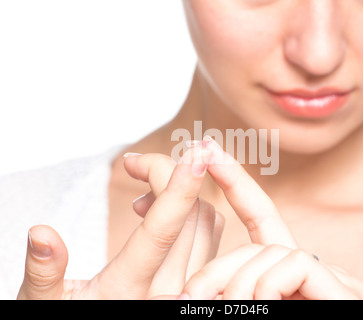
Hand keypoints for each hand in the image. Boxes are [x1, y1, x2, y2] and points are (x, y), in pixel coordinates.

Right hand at [17, 145, 223, 298]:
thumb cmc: (65, 318)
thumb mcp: (42, 304)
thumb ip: (43, 273)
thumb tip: (41, 234)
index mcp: (127, 289)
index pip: (162, 230)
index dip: (179, 188)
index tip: (194, 154)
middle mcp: (168, 288)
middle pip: (190, 215)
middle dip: (168, 175)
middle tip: (132, 164)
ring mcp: (187, 284)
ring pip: (207, 222)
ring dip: (182, 193)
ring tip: (141, 196)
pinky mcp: (197, 280)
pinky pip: (209, 235)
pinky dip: (191, 211)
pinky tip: (158, 212)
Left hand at [176, 137, 362, 299]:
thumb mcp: (229, 301)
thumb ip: (215, 276)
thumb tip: (172, 250)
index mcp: (283, 275)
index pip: (261, 216)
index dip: (236, 182)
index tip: (207, 150)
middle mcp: (312, 272)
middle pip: (261, 236)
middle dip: (218, 264)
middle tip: (187, 294)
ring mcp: (335, 282)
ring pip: (271, 250)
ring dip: (235, 285)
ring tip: (217, 311)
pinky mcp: (346, 292)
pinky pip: (294, 261)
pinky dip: (267, 289)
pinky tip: (265, 305)